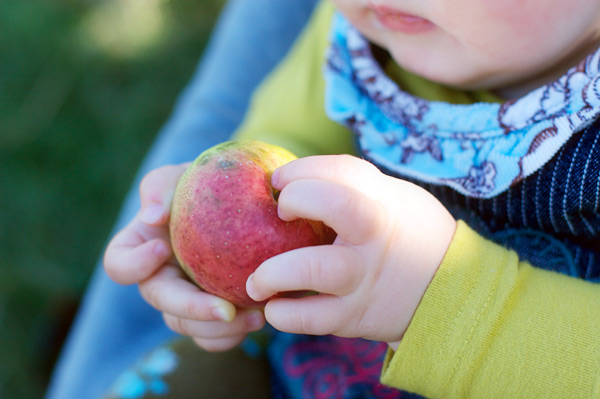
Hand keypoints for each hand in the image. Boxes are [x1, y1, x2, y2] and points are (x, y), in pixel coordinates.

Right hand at [103, 164, 264, 351]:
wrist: (236, 198)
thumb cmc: (200, 183)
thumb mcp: (178, 176)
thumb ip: (158, 188)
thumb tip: (153, 217)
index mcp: (140, 249)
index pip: (118, 264)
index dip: (135, 263)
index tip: (163, 247)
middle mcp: (159, 279)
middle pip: (163, 304)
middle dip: (193, 310)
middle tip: (226, 310)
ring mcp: (184, 300)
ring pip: (189, 327)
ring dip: (220, 329)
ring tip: (257, 316)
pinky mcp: (210, 314)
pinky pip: (215, 336)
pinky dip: (235, 334)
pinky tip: (261, 318)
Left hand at [246, 155, 455, 348]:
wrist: (452, 295)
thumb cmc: (410, 236)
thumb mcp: (397, 200)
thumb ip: (355, 189)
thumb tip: (293, 180)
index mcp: (385, 201)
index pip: (342, 170)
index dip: (302, 169)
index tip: (279, 181)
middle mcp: (375, 236)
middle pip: (335, 203)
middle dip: (297, 199)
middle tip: (278, 213)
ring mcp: (365, 277)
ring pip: (314, 269)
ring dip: (273, 273)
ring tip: (255, 281)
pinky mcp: (356, 316)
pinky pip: (313, 318)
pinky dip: (285, 315)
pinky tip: (275, 307)